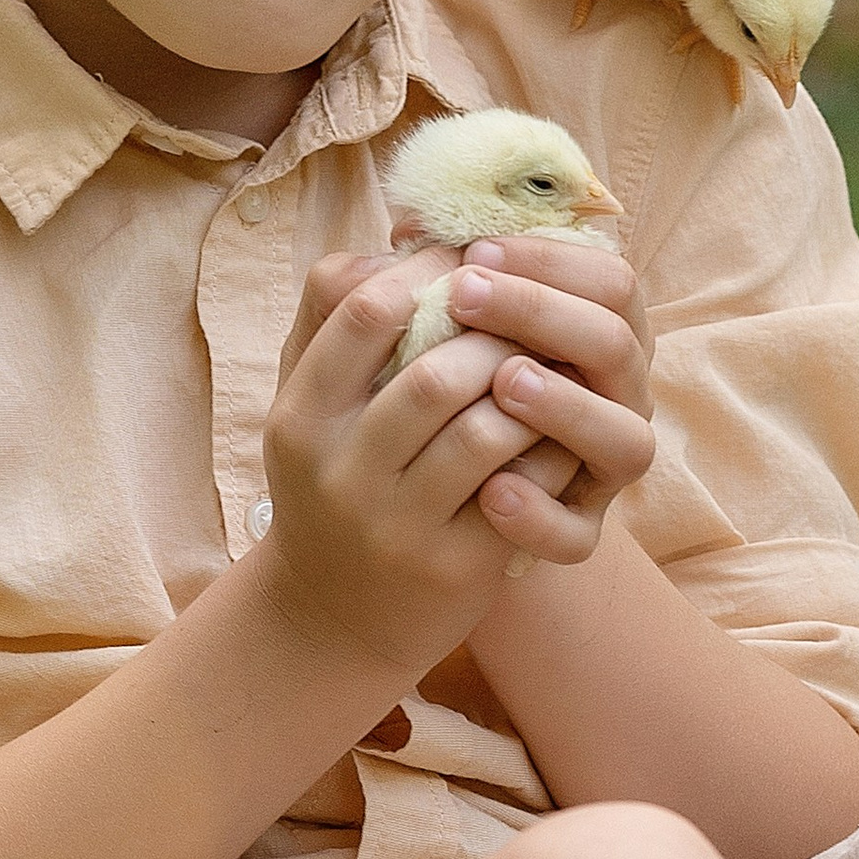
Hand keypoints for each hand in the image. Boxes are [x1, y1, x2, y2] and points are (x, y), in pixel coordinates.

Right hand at [257, 250, 562, 678]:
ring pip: (487, 428)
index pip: (366, 310)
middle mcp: (340, 472)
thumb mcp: (307, 401)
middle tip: (527, 318)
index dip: (432, 272)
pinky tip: (557, 431)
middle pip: (437, 370)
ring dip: (532, 389)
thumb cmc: (332, 481)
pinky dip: (550, 448)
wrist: (331, 619)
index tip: (472, 261)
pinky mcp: (454, 568)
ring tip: (547, 369)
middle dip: (497, 333)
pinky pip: (524, 487)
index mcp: (300, 416)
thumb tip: (399, 239)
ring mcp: (397, 525)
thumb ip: (332, 313)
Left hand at [437, 231, 654, 565]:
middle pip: (615, 344)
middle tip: (463, 293)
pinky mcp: (579, 534)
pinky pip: (578, 533)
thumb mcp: (441, 328)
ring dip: (567, 407)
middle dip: (541, 312)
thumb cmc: (446, 388)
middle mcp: (619, 398)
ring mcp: (604, 469)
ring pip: (625, 440)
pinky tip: (491, 493)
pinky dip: (540, 513)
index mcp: (600, 334)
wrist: (430, 499)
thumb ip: (438, 276)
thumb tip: (409, 224)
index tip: (477, 247)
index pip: (610, 280)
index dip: (551, 259)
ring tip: (503, 382)